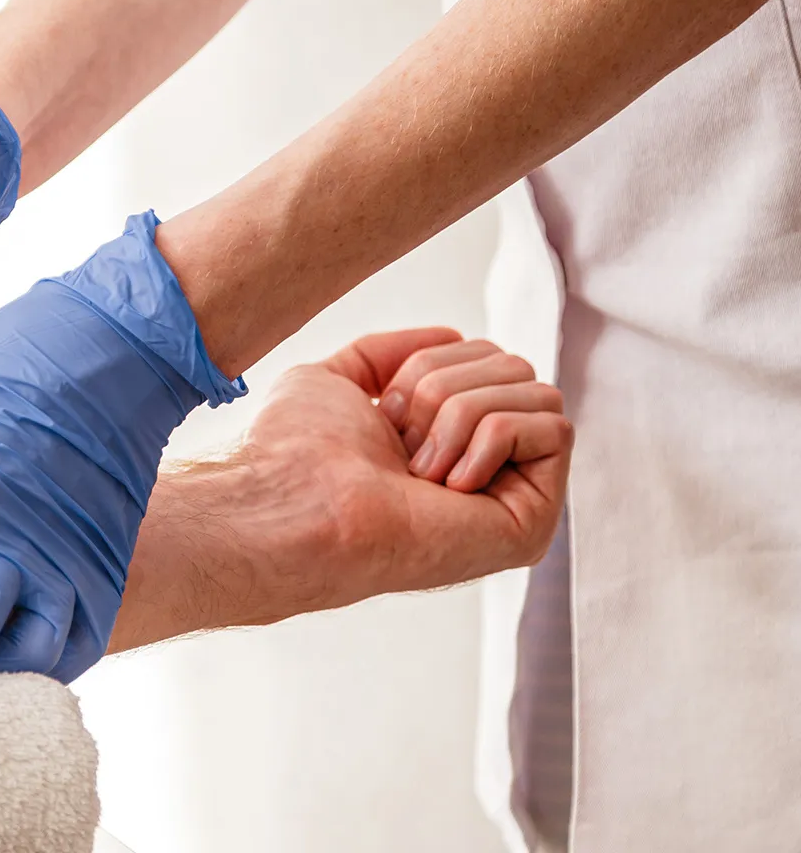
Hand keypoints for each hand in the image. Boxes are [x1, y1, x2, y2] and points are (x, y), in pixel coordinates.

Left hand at [241, 329, 570, 611]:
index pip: (483, 355)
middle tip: (404, 442)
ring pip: (535, 391)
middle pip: (512, 366)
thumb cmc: (300, 450)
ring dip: (461, 414)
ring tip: (420, 468)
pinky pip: (553, 429)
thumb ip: (389, 353)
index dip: (429, 365)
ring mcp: (511, 494)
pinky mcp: (534, 520)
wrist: (302, 503)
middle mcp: (483, 465)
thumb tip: (455, 335)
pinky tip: (451, 486)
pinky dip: (492, 440)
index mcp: (442, 437)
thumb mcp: (335, 378)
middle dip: (445, 387)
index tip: (386, 413)